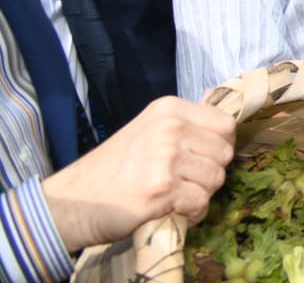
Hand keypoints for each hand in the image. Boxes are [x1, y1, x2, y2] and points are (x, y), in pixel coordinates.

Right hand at [42, 96, 235, 250]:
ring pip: (216, 178)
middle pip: (224, 152)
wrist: (71, 202)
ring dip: (202, 194)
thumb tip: (219, 97)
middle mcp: (170, 128)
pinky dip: (193, 213)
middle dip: (211, 172)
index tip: (204, 158)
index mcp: (169, 109)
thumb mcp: (147, 129)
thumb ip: (184, 120)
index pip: (225, 123)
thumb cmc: (112, 168)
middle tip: (187, 182)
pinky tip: (175, 212)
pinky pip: (200, 202)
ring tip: (178, 196)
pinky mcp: (162, 190)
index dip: (221, 145)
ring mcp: (165, 158)